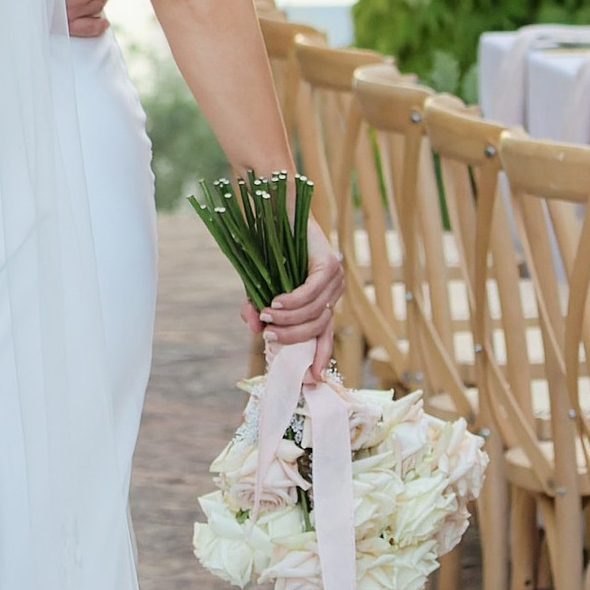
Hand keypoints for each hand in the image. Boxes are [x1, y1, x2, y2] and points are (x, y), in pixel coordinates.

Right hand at [245, 237, 343, 384]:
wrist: (277, 211)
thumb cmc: (270, 249)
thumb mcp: (261, 286)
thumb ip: (259, 307)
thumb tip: (254, 328)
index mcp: (322, 302)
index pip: (325, 336)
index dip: (319, 358)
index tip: (310, 379)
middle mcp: (333, 293)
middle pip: (319, 328)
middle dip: (293, 337)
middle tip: (269, 335)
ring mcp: (335, 278)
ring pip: (315, 311)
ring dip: (288, 318)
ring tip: (267, 315)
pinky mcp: (329, 264)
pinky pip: (312, 292)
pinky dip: (293, 301)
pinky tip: (276, 301)